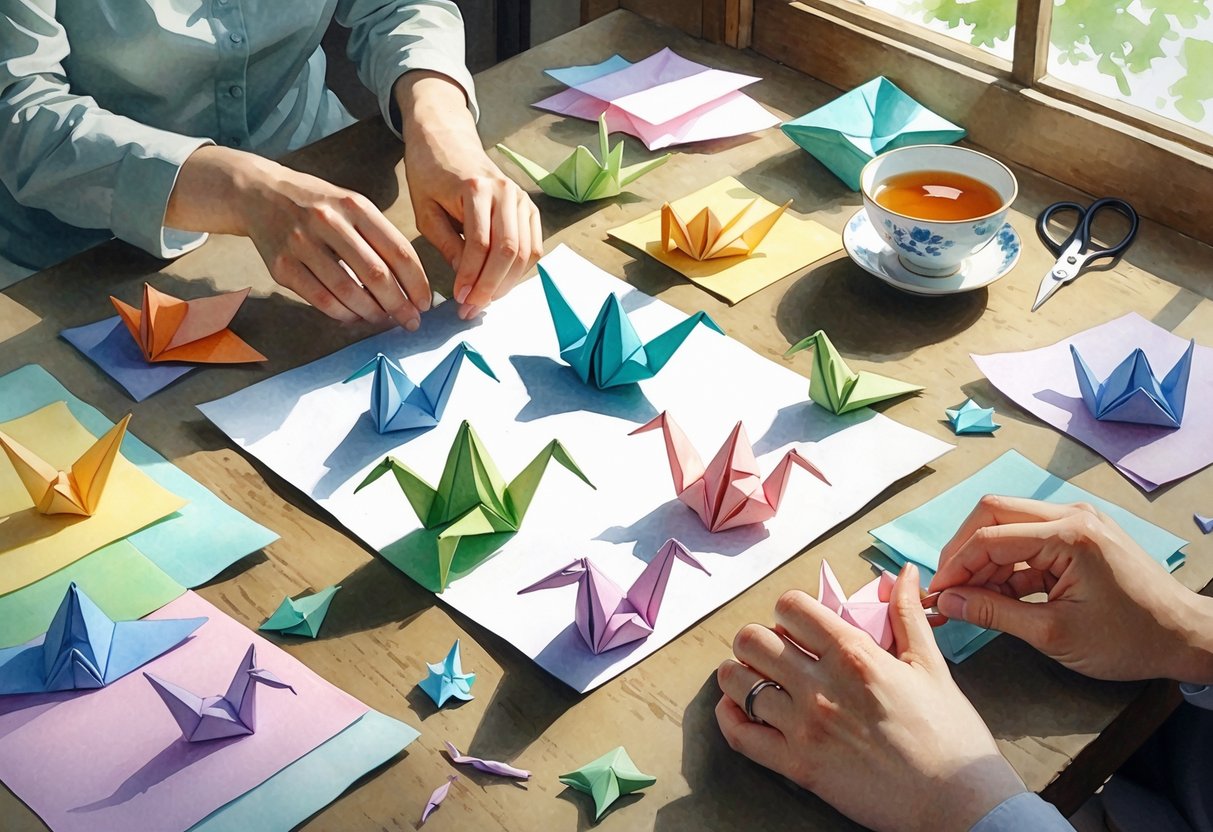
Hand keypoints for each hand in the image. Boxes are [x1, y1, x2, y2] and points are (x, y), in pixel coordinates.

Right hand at [167, 146, 429, 328]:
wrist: (258, 193)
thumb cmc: (316, 204)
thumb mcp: (352, 204)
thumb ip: (380, 237)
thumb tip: (410, 282)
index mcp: (355, 206)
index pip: (399, 251)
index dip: (417, 283)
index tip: (425, 302)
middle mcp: (329, 222)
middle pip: (377, 275)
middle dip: (399, 305)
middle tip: (410, 320)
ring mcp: (302, 244)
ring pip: (349, 291)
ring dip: (373, 313)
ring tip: (385, 320)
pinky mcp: (282, 266)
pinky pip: (321, 299)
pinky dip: (344, 314)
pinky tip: (357, 317)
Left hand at [396, 72, 541, 319]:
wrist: (447, 141)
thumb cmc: (431, 175)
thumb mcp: (425, 211)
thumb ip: (448, 245)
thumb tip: (467, 279)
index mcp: (476, 189)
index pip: (480, 244)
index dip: (471, 277)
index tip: (459, 300)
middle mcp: (506, 192)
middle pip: (509, 251)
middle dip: (491, 286)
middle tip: (472, 309)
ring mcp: (522, 199)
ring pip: (524, 252)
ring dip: (506, 283)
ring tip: (484, 300)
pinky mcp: (529, 208)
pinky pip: (533, 247)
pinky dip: (520, 270)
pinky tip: (500, 283)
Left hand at [716, 564, 1025, 831]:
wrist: (960, 803)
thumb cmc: (951, 736)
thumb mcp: (932, 666)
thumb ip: (907, 615)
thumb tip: (900, 574)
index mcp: (855, 655)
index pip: (791, 607)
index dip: (790, 611)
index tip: (799, 626)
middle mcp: (822, 686)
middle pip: (753, 639)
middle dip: (758, 639)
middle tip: (775, 652)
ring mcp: (805, 727)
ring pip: (737, 681)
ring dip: (741, 674)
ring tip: (756, 678)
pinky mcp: (797, 766)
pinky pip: (739, 734)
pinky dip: (730, 716)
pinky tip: (739, 708)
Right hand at [928, 495, 1212, 683]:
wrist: (1184, 637)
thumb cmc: (1130, 638)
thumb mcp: (1053, 633)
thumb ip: (994, 612)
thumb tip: (949, 601)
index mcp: (1069, 535)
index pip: (989, 537)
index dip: (955, 565)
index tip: (937, 593)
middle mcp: (1071, 516)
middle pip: (993, 513)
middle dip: (963, 550)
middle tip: (948, 586)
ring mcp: (1076, 522)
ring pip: (1007, 525)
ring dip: (984, 559)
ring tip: (972, 598)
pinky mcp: (1078, 536)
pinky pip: (1027, 540)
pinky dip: (1007, 565)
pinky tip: (999, 596)